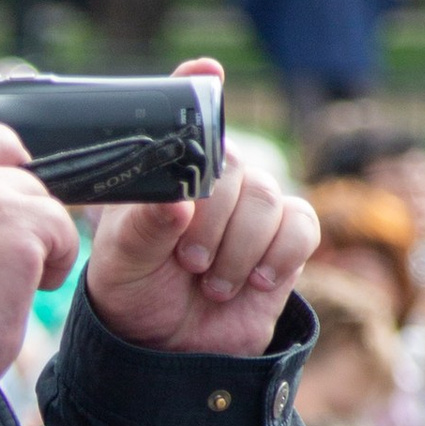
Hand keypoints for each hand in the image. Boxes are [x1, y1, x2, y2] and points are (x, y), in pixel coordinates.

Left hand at [80, 63, 318, 356]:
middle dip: (214, 220)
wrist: (169, 353)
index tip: (206, 72)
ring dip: (239, 248)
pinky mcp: (285, 241)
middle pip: (237, 167)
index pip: (187, 116)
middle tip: (189, 264)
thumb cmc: (136, 296)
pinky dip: (279, 254)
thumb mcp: (123, 265)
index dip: (198, 87)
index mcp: (169, 173)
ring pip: (269, 198)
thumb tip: (181, 203)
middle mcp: (214, 182)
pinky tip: (254, 280)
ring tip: (211, 283)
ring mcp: (253, 209)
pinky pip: (302, 226)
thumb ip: (144, 229)